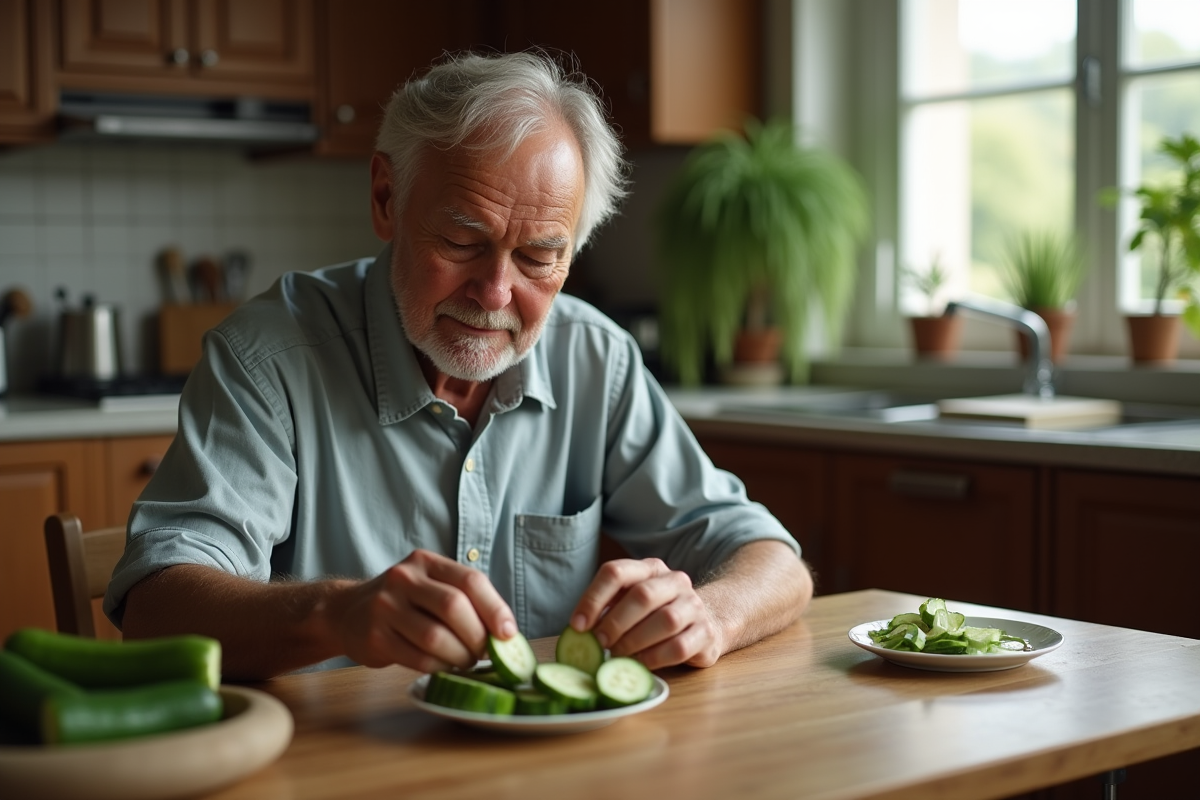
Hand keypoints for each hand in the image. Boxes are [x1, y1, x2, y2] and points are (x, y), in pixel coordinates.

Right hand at [328, 549, 516, 673]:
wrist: (347, 612)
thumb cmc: (403, 602)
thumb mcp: (429, 585)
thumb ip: (463, 599)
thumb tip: (506, 633)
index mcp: (425, 561)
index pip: (470, 580)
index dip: (495, 609)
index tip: (509, 633)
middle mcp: (403, 578)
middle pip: (454, 607)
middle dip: (478, 636)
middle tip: (486, 653)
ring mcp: (385, 607)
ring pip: (436, 637)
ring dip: (460, 656)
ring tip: (467, 661)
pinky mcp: (375, 637)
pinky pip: (418, 658)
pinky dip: (440, 667)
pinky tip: (445, 666)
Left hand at [570, 558, 722, 669]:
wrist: (708, 621)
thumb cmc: (656, 615)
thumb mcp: (631, 603)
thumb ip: (607, 612)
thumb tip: (577, 634)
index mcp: (649, 569)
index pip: (616, 572)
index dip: (593, 598)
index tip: (577, 626)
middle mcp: (674, 581)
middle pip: (642, 595)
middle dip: (615, 622)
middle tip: (598, 644)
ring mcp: (694, 606)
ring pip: (665, 620)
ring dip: (634, 642)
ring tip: (616, 657)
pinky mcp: (706, 633)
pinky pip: (679, 646)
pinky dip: (654, 659)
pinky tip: (639, 666)